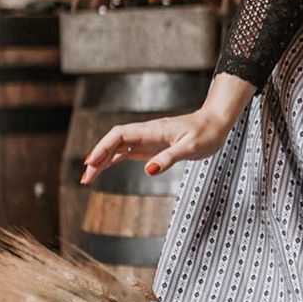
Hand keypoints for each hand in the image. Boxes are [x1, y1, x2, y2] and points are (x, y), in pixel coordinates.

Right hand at [80, 107, 231, 183]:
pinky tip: (104, 168)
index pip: (119, 134)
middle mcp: (146, 132)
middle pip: (113, 141)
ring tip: (89, 178)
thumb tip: (149, 170)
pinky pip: (128, 151)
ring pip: (118, 147)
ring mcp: (148, 139)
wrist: (217, 123)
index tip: (91, 162)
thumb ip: (169, 158)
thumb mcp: (191, 148)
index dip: (102, 147)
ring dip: (102, 160)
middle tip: (85, 178)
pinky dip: (114, 159)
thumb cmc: (207, 133)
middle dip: (97, 157)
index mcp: (153, 130)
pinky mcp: (152, 146)